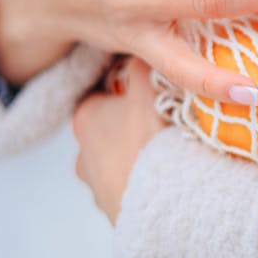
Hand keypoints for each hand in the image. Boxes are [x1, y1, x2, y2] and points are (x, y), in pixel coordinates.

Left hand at [72, 57, 165, 223]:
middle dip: (135, 126)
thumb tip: (146, 44)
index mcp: (85, 120)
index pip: (103, 94)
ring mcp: (98, 187)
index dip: (129, 90)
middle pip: (111, 130)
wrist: (166, 209)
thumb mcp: (149, 91)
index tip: (153, 91)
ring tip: (174, 153)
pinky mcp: (117, 213)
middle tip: (167, 121)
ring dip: (142, 158)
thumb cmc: (152, 145)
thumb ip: (144, 65)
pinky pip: (134, 190)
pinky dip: (149, 184)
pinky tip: (172, 180)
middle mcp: (83, 155)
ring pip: (121, 162)